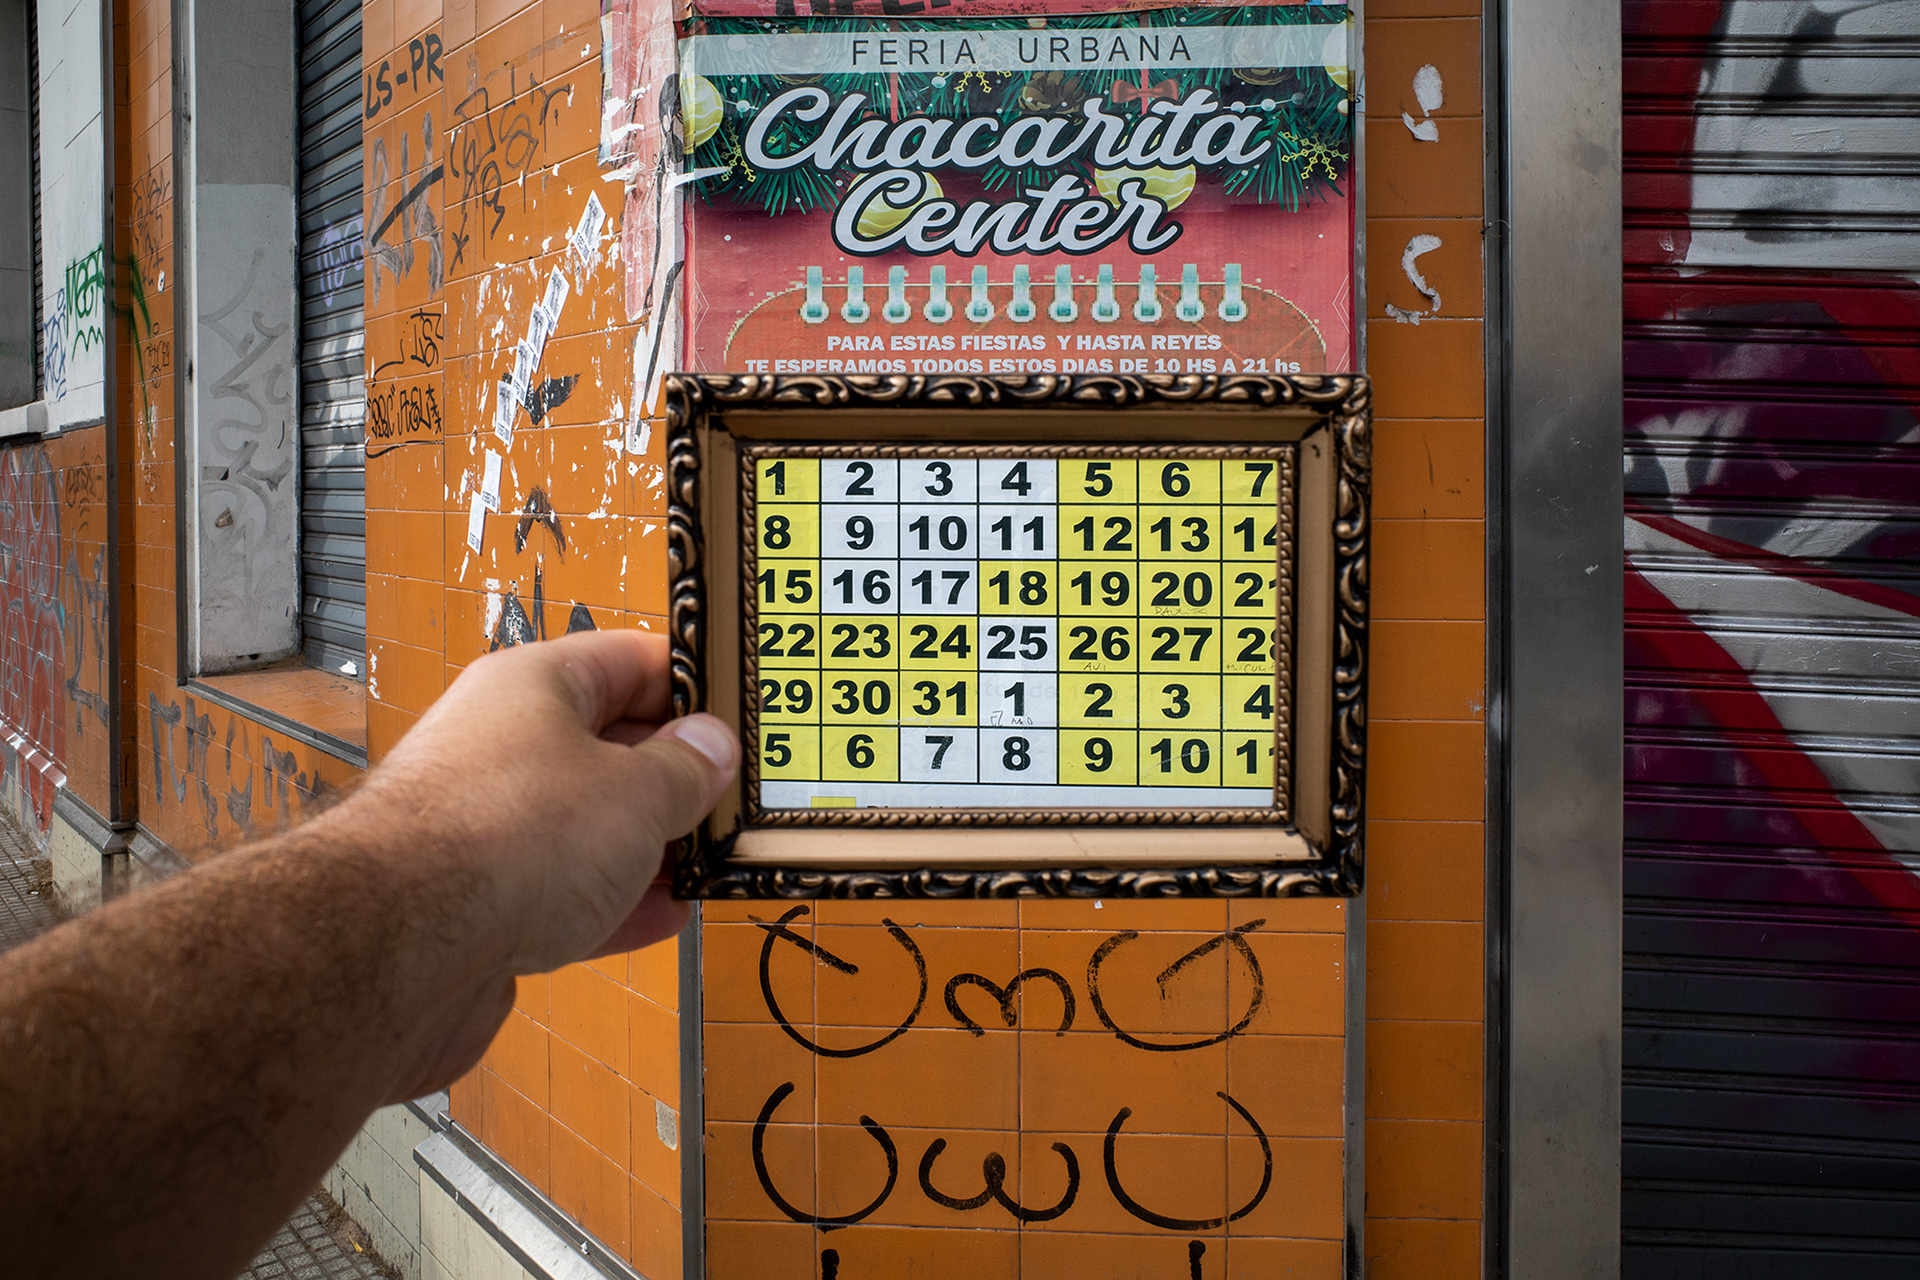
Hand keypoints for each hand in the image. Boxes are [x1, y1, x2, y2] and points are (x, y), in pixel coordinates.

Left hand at [352, 630, 737, 1096]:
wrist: (399, 946)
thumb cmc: (509, 836)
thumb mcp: (637, 792)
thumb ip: (685, 771)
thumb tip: (711, 747)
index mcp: (535, 686)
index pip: (629, 661)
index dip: (691, 686)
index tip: (741, 714)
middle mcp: (502, 745)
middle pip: (607, 745)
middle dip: (676, 776)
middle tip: (740, 799)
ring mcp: (486, 826)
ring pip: (586, 825)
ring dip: (650, 847)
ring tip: (713, 864)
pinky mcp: (475, 901)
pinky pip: (560, 890)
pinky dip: (613, 902)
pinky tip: (662, 916)